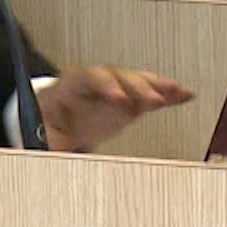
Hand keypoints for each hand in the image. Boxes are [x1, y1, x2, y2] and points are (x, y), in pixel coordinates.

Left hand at [36, 65, 192, 152]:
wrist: (50, 116)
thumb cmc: (46, 121)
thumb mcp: (43, 131)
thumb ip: (49, 140)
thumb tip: (51, 151)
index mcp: (71, 84)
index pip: (90, 77)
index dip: (106, 85)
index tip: (118, 97)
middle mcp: (95, 81)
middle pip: (118, 76)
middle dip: (137, 86)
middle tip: (153, 99)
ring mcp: (114, 88)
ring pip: (136, 80)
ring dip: (157, 85)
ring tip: (177, 90)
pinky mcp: (128, 99)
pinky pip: (148, 93)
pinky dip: (166, 94)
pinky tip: (183, 95)